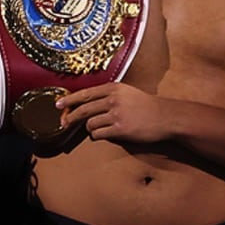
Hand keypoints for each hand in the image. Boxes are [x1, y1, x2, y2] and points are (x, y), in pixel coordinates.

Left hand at [55, 82, 172, 144]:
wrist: (166, 117)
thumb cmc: (147, 106)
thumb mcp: (128, 93)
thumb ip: (110, 95)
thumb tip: (87, 103)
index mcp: (114, 88)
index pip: (85, 93)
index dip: (69, 99)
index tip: (58, 104)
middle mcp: (113, 99)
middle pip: (83, 109)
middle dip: (71, 117)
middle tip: (64, 123)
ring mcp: (116, 114)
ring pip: (90, 124)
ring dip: (90, 129)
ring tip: (98, 129)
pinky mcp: (120, 129)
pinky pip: (99, 134)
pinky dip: (98, 136)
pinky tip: (105, 134)